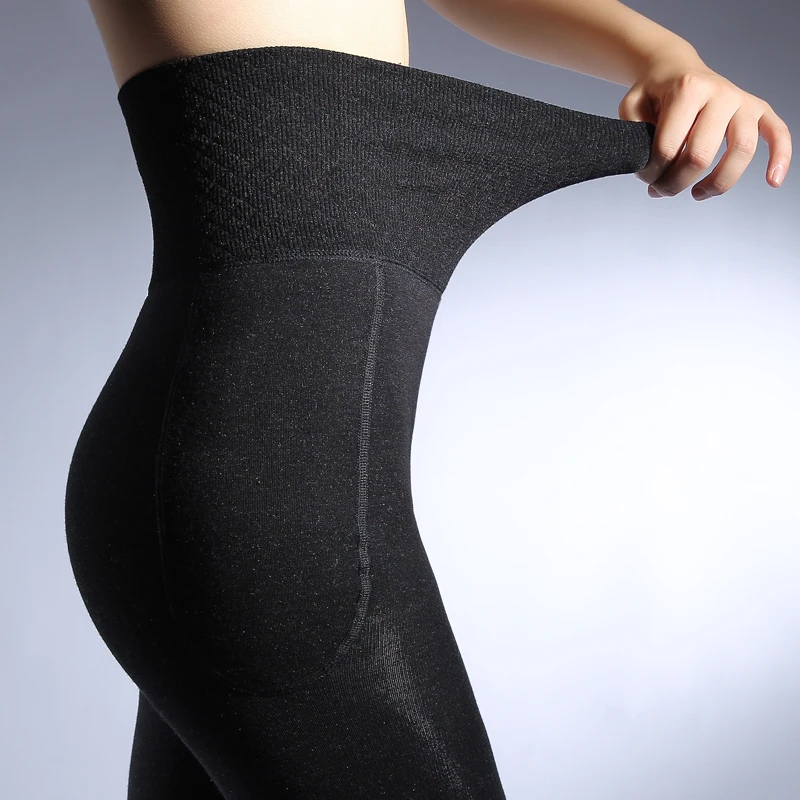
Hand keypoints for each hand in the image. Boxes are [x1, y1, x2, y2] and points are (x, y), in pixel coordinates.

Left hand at [617, 51, 791, 199]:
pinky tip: (773, 181)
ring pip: (741, 152)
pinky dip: (780, 157)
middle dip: (675, 183)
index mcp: (687, 89)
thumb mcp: (631, 107)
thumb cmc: (654, 94)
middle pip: (701, 157)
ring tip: (697, 194)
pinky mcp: (759, 109)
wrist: (675, 68)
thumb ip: (634, 135)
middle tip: (660, 189)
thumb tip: (650, 168)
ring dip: (716, 184)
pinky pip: (778, 133)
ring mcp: (742, 101)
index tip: (644, 176)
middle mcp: (720, 92)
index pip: (668, 147)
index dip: (652, 172)